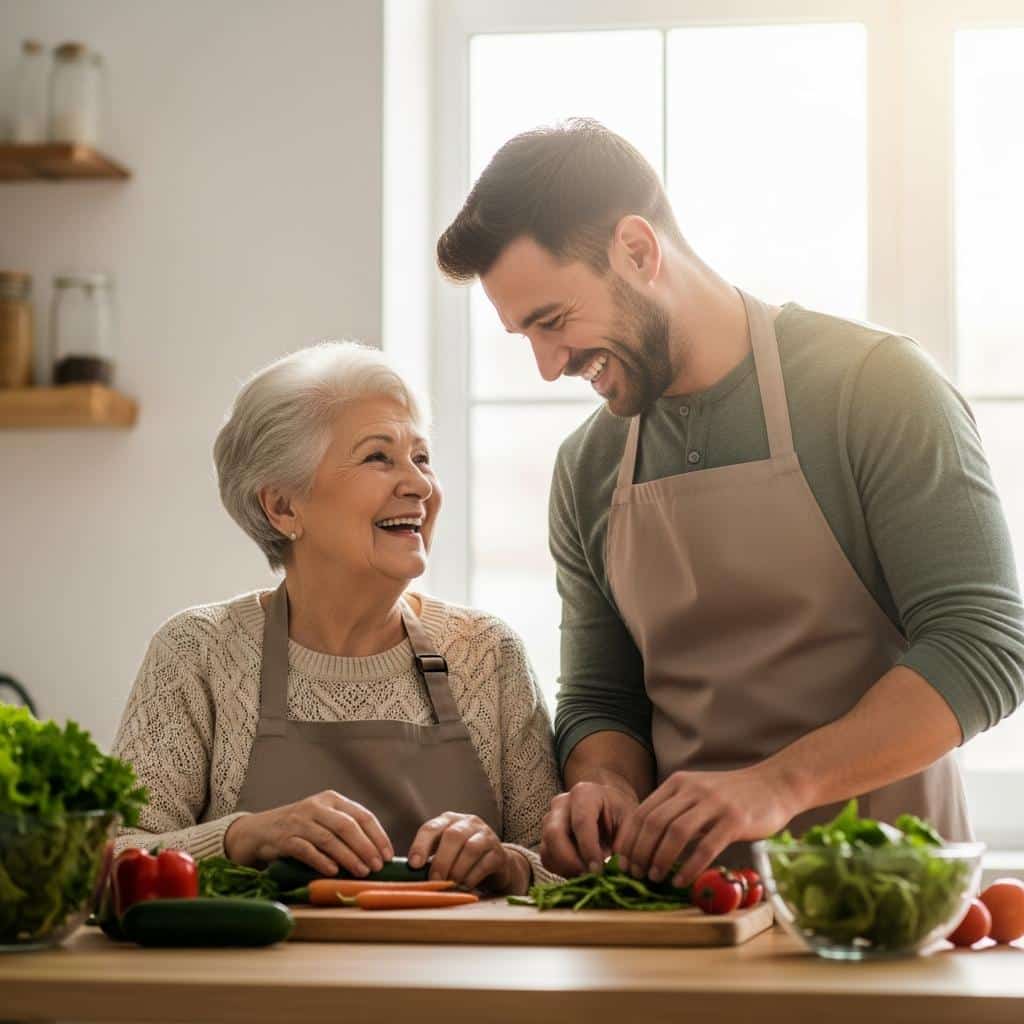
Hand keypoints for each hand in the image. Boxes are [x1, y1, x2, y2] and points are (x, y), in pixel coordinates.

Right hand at [225, 790, 392, 876]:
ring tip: (361, 872)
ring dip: (348, 857)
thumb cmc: (300, 828)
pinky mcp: (284, 837)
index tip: (388, 855)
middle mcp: (316, 806)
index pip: (362, 815)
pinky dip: (322, 861)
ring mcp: (299, 821)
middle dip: (366, 848)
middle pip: (347, 826)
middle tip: (377, 867)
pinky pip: (307, 850)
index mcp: (331, 799)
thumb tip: (377, 853)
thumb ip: (345, 829)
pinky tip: (334, 872)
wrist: (260, 830)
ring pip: (329, 839)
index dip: (377, 836)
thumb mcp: (324, 819)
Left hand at [407, 812, 528, 893]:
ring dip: (457, 869)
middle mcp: (468, 823)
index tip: (414, 865)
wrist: (496, 862)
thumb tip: (407, 876)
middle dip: (441, 861)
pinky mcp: (499, 852)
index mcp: (448, 821)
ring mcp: (486, 835)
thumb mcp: (444, 852)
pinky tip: (465, 885)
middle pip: (453, 836)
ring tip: (451, 884)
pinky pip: (485, 862)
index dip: (420, 845)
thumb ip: (428, 859)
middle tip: (434, 880)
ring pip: (471, 848)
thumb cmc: (461, 858)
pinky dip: (472, 876)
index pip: (431, 827)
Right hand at [539, 781, 638, 876]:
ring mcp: (550, 819)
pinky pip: (546, 858)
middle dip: (571, 861)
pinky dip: (560, 870)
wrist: (609, 810)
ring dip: (566, 868)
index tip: (599, 871)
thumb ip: (626, 842)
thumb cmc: (620, 814)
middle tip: (590, 877)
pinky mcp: (546, 837)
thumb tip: (619, 868)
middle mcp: (561, 803)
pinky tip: (580, 872)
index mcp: (584, 793)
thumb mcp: (631, 822)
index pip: (581, 822)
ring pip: (547, 848)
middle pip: (554, 834)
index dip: (589, 849)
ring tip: (588, 876)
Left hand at [613, 765, 799, 886]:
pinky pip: (706, 846)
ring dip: (661, 859)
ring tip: (655, 878)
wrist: (774, 785)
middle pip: (654, 822)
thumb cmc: (732, 796)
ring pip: (676, 833)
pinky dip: (689, 866)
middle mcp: (692, 790)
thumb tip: (645, 843)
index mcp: (678, 783)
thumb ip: (675, 810)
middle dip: (640, 851)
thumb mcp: (697, 793)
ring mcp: (714, 803)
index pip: (642, 811)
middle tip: (636, 874)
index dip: (629, 838)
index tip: (622, 861)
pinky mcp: (734, 820)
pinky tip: (681, 881)